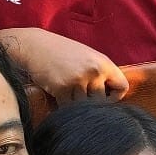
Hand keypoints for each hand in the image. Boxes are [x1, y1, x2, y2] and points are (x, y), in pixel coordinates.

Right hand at [0, 27, 127, 102]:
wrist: (33, 45)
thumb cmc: (60, 52)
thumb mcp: (86, 57)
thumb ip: (100, 74)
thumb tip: (110, 101)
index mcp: (103, 62)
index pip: (122, 88)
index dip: (114, 97)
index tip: (102, 97)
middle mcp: (94, 71)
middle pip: (102, 102)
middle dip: (92, 104)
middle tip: (79, 98)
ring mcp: (78, 80)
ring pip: (85, 107)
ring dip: (77, 107)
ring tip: (68, 97)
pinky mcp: (62, 89)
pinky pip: (68, 109)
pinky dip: (63, 108)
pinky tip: (57, 99)